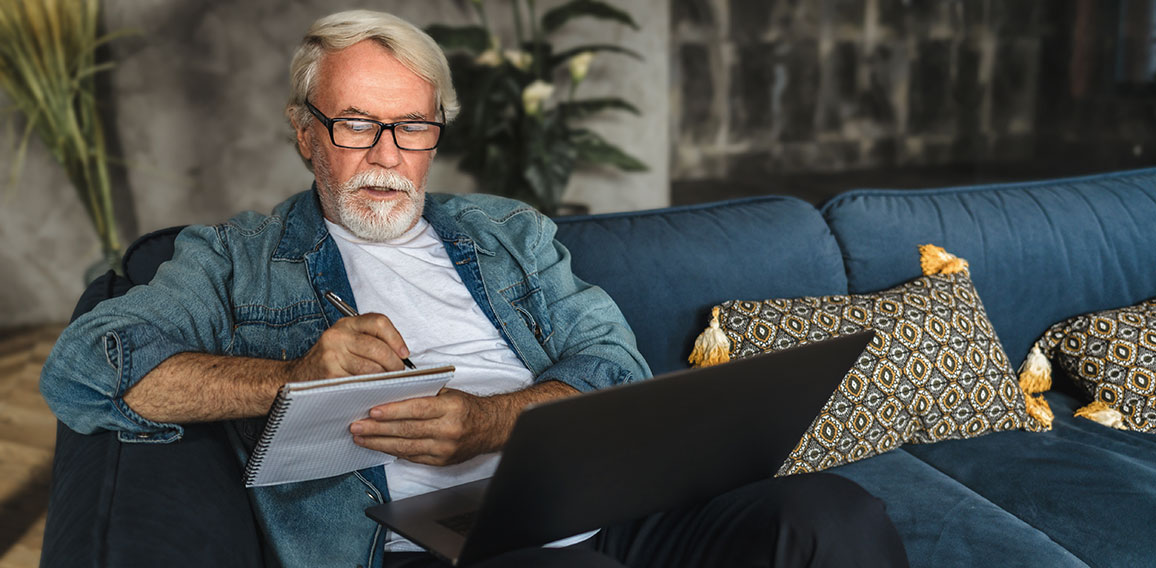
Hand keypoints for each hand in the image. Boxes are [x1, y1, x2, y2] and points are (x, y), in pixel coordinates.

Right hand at [285, 314, 410, 380]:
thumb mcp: (347, 341)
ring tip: (386, 382)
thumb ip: (370, 340)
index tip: (404, 353)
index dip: (396, 338)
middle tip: (398, 373)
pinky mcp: (330, 374)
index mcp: (346, 324)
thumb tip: (401, 353)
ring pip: (371, 368)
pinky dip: (371, 387)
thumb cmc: (329, 360)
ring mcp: (332, 355)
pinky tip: (373, 389)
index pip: (379, 322)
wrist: (298, 376)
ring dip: (384, 378)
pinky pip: (360, 382)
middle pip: (378, 347)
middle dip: (394, 363)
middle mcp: (338, 336)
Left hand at [349, 388, 500, 465]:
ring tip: (361, 438)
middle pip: (406, 430)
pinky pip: (413, 457)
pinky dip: (394, 451)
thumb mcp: (448, 394)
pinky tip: (379, 447)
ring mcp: (444, 449)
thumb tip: (391, 393)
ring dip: (380, 443)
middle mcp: (448, 430)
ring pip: (406, 447)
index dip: (392, 411)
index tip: (372, 412)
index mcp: (451, 408)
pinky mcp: (441, 461)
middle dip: (377, 429)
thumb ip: (423, 394)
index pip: (416, 409)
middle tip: (356, 426)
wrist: (490, 428)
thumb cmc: (466, 408)